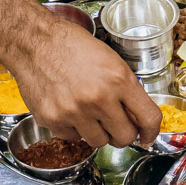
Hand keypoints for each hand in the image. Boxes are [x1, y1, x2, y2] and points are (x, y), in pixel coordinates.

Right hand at [2, 21, 163, 151]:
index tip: (146, 136)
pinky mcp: (54, 120)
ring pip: (99, 142)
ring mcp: (75, 112)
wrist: (34, 42)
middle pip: (125, 137)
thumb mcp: (111, 60)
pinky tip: (69, 108)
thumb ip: (126, 90)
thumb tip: (136, 118)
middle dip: (122, 133)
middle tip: (114, 123)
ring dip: (98, 132)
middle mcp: (98, 98)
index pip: (148, 118)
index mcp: (119, 80)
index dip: (151, 132)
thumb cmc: (71, 46)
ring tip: (88, 112)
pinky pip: (74, 138)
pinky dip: (74, 128)